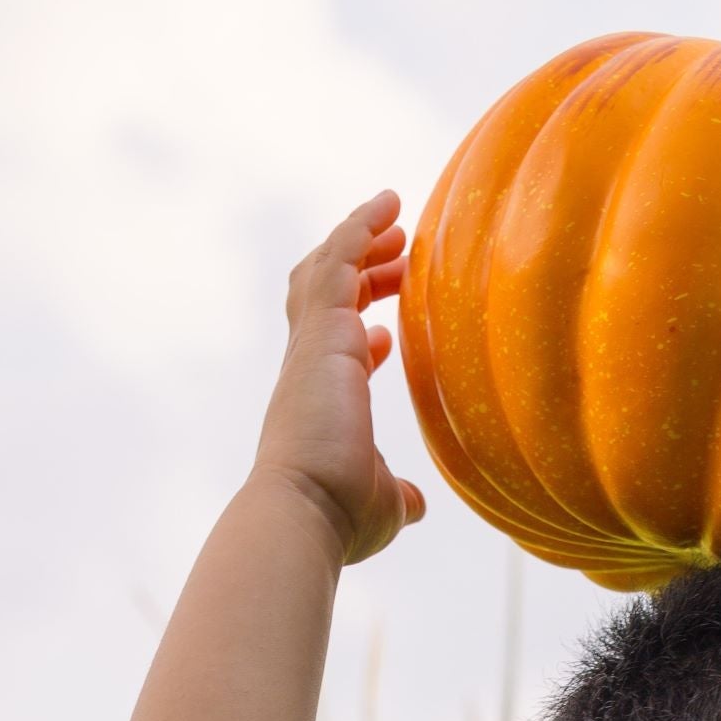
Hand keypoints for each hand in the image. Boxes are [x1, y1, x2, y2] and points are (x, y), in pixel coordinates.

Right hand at [251, 191, 427, 563]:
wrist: (304, 509)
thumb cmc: (338, 516)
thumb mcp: (383, 505)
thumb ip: (398, 495)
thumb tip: (416, 504)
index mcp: (320, 404)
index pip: (335, 357)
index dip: (360, 339)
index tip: (386, 337)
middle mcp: (309, 368)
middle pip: (328, 300)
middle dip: (363, 274)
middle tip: (399, 254)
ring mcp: (313, 344)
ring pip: (328, 270)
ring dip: (360, 240)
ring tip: (395, 216)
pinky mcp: (323, 328)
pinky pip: (340, 259)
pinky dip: (360, 228)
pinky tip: (389, 205)